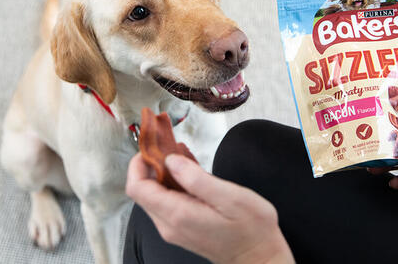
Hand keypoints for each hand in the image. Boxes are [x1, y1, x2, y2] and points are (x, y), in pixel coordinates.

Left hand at [126, 153, 294, 263]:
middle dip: (152, 164)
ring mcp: (175, 228)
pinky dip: (174, 182)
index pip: (138, 187)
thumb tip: (171, 161)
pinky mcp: (182, 227)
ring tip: (181, 152)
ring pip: (155, 194)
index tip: (153, 146)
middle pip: (144, 190)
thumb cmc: (251, 230)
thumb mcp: (230, 198)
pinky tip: (188, 168)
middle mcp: (170, 224)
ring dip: (163, 171)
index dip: (139, 163)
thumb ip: (197, 178)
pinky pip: (168, 201)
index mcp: (178, 214)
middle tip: (169, 144)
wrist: (259, 259)